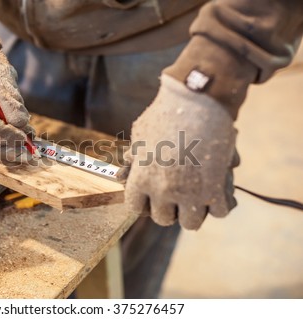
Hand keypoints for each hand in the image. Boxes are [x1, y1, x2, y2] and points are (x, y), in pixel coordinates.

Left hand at [119, 75, 238, 229]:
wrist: (198, 99)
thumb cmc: (166, 114)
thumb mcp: (140, 135)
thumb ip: (133, 159)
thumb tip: (120, 176)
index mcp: (140, 178)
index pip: (136, 208)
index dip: (146, 203)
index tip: (153, 197)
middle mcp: (161, 190)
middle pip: (163, 219)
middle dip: (170, 209)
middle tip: (178, 197)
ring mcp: (188, 192)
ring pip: (191, 223)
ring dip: (195, 212)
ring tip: (198, 198)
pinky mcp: (214, 189)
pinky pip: (219, 212)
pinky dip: (219, 205)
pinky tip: (217, 192)